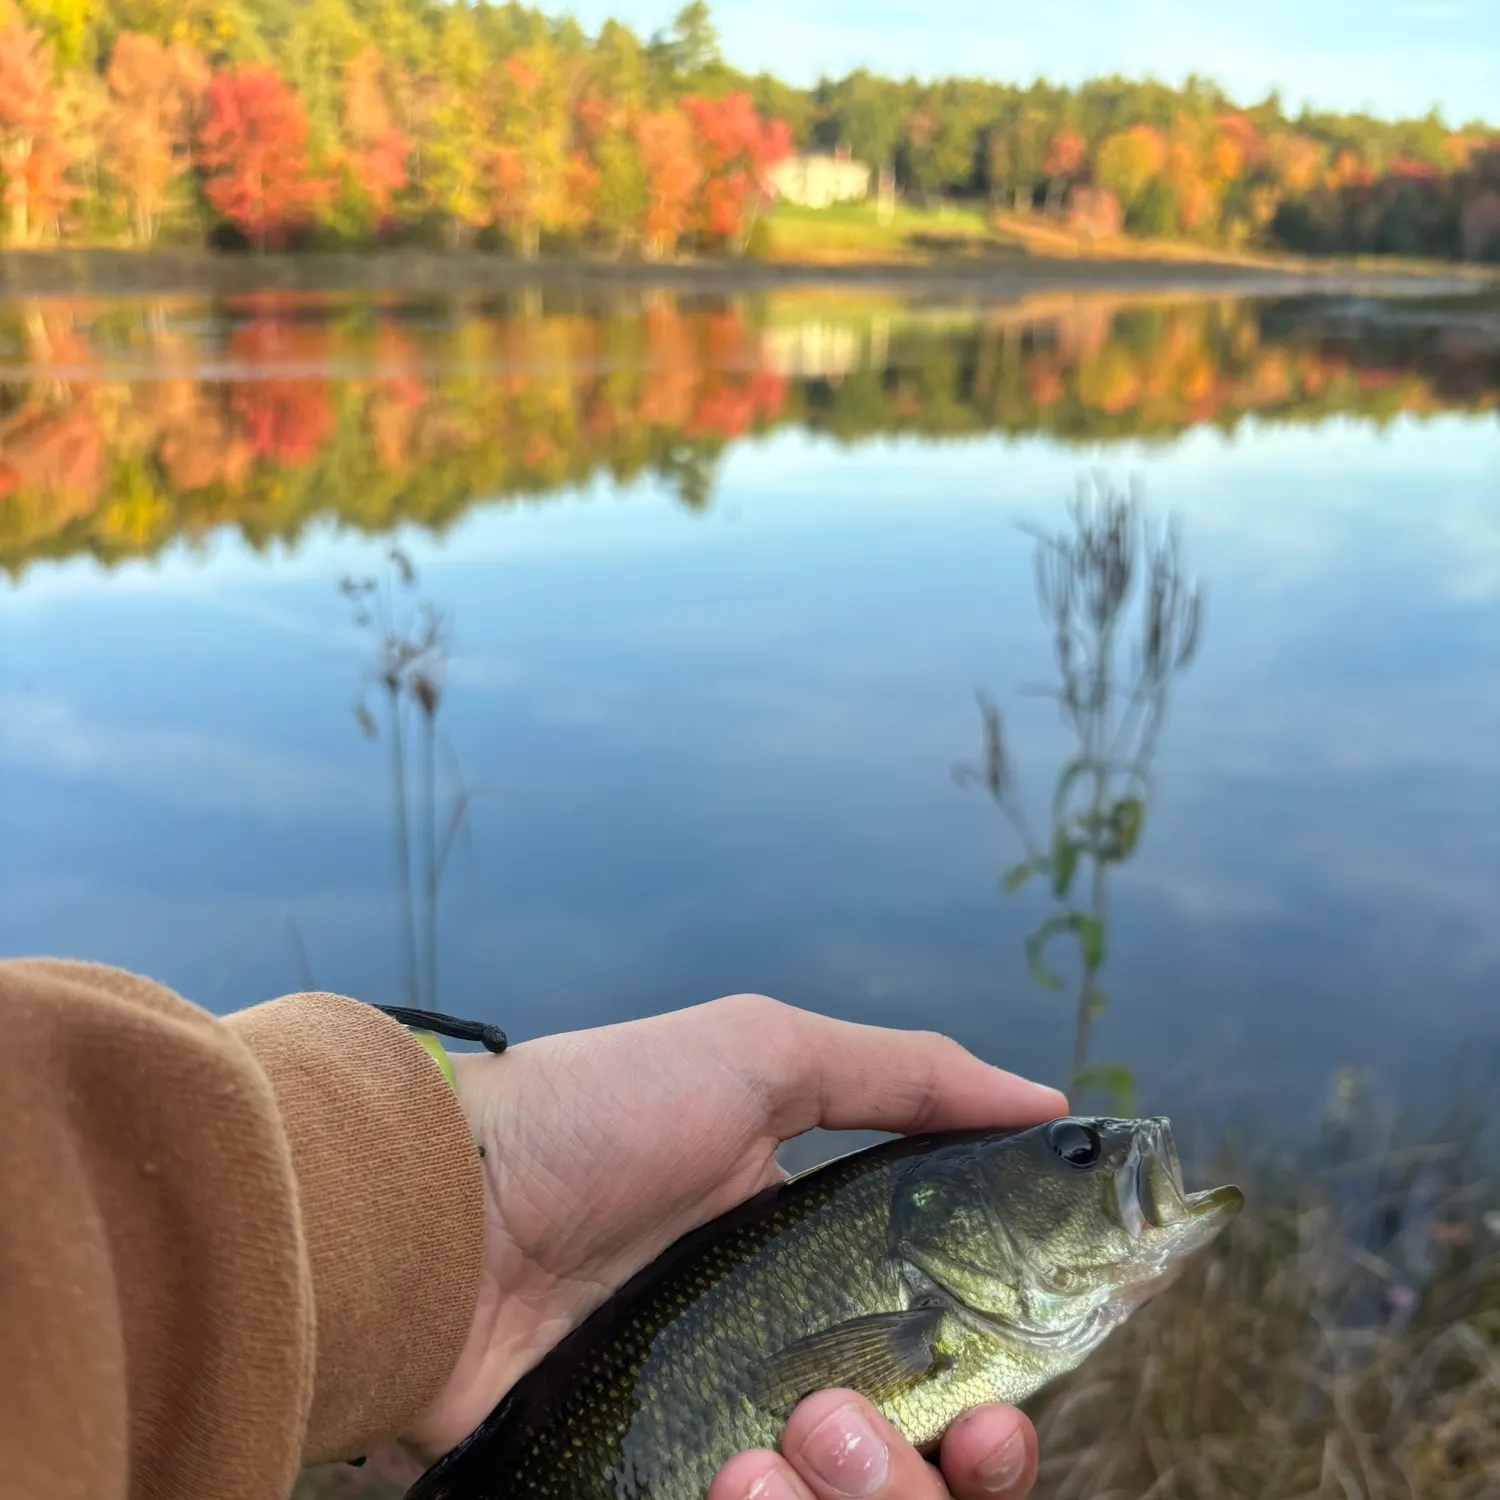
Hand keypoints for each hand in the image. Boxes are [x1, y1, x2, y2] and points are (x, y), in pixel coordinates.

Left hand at [374, 994, 1064, 1484]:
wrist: (438, 1208)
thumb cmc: (598, 1114)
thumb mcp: (761, 1055)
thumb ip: (907, 1074)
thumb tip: (1047, 1103)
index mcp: (820, 1274)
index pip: (948, 1376)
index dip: (994, 1413)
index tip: (999, 1413)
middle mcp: (778, 1369)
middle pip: (913, 1478)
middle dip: (932, 1479)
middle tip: (891, 1433)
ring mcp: (711, 1443)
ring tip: (773, 1449)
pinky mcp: (644, 1491)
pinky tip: (729, 1481)